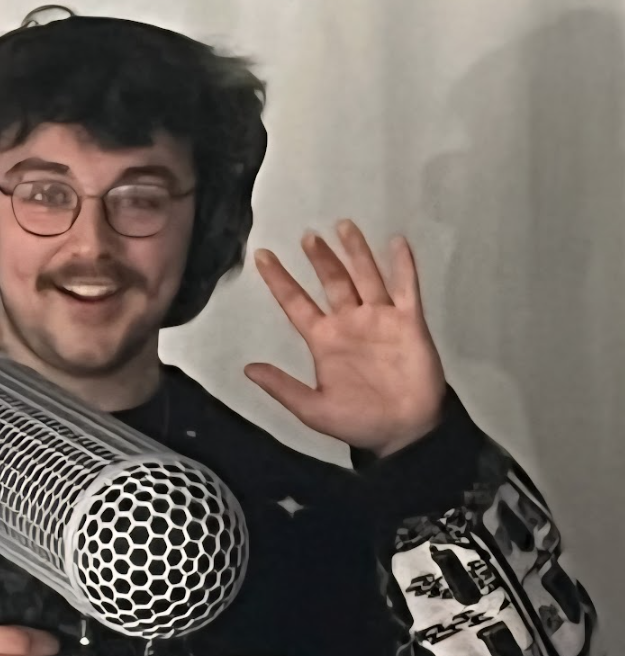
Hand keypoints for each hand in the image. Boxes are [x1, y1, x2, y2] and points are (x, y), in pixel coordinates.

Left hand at [244, 220, 446, 457]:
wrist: (405, 431)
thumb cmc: (358, 421)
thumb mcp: (313, 409)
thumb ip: (283, 387)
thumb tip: (248, 369)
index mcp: (323, 341)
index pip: (296, 303)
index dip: (279, 280)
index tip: (261, 255)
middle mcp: (349, 322)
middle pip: (331, 282)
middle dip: (320, 258)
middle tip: (307, 235)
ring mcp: (379, 318)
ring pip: (365, 276)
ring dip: (355, 251)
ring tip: (342, 225)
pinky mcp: (408, 321)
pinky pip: (405, 288)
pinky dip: (402, 265)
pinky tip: (396, 241)